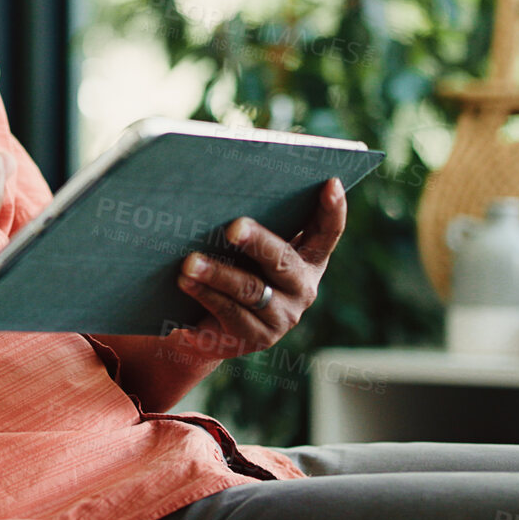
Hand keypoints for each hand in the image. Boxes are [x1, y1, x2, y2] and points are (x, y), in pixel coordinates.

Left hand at [170, 178, 345, 358]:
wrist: (209, 324)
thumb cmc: (231, 267)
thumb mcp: (246, 247)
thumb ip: (251, 225)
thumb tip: (223, 190)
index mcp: (307, 259)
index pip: (328, 232)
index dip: (333, 208)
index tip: (330, 182)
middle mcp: (302, 288)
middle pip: (283, 261)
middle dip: (258, 242)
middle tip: (234, 226)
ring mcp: (281, 316)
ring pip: (250, 290)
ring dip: (218, 274)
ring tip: (191, 262)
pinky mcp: (256, 337)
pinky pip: (229, 313)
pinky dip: (204, 295)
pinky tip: (185, 283)